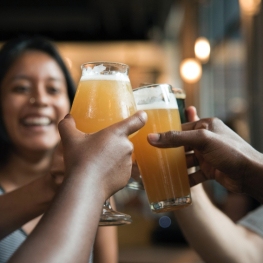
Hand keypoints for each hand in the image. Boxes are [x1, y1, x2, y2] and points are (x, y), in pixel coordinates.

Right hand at [58, 111, 146, 199]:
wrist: (85, 187)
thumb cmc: (79, 159)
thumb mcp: (70, 138)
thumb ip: (67, 124)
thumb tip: (67, 117)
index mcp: (116, 134)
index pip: (136, 121)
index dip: (140, 117)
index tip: (142, 115)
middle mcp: (127, 147)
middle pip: (123, 141)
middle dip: (113, 144)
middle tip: (98, 149)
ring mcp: (128, 163)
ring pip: (122, 156)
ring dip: (113, 158)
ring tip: (97, 163)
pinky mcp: (127, 177)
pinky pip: (121, 170)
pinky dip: (113, 171)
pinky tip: (100, 174)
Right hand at [147, 106, 262, 199]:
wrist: (251, 175)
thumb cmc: (230, 152)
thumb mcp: (202, 140)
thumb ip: (177, 138)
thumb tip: (152, 138)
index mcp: (206, 125)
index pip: (181, 128)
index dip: (167, 134)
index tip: (151, 141)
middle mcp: (206, 139)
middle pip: (182, 145)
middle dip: (170, 152)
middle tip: (154, 157)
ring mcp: (208, 155)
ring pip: (187, 160)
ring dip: (177, 167)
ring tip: (161, 172)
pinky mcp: (210, 169)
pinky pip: (194, 173)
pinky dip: (186, 178)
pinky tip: (177, 184)